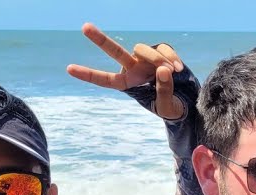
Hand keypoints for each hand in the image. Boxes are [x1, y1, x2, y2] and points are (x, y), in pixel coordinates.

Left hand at [67, 23, 185, 119]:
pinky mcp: (160, 50)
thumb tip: (163, 69)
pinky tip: (179, 68)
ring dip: (158, 59)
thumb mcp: (167, 106)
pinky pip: (163, 49)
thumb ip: (164, 90)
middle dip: (100, 39)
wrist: (187, 98)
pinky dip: (172, 58)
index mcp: (129, 83)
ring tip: (174, 71)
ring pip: (144, 50)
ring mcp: (146, 57)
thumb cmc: (171, 106)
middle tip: (84, 27)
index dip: (89, 75)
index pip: (107, 80)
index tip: (69, 69)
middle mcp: (134, 67)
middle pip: (115, 51)